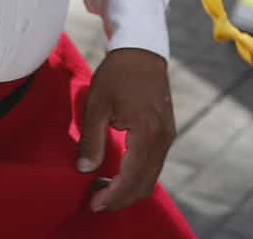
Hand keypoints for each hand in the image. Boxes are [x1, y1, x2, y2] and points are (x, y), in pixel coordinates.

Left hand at [76, 47, 173, 211]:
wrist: (141, 49)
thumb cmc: (117, 73)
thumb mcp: (97, 104)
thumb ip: (91, 139)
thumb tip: (85, 170)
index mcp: (147, 133)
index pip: (131, 177)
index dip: (112, 195)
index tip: (93, 203)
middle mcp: (163, 139)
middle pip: (144, 183)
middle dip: (120, 198)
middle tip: (95, 201)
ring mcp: (167, 136)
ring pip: (150, 176)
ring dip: (127, 188)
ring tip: (101, 188)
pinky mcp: (166, 132)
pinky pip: (153, 164)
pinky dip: (136, 175)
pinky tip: (116, 172)